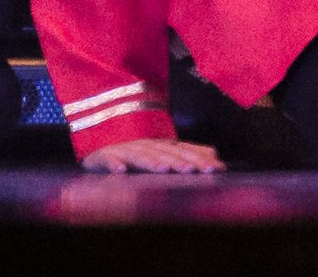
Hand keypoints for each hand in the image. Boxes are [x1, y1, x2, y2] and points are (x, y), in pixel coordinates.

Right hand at [80, 136, 222, 173]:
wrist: (100, 152)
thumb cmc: (136, 158)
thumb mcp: (162, 157)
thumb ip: (189, 157)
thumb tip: (217, 161)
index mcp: (160, 146)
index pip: (182, 151)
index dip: (198, 158)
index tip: (214, 169)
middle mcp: (145, 145)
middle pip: (163, 153)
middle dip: (178, 161)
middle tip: (192, 170)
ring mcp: (123, 150)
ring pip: (139, 155)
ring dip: (150, 161)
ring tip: (162, 169)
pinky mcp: (103, 156)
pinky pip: (107, 160)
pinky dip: (113, 164)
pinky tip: (120, 171)